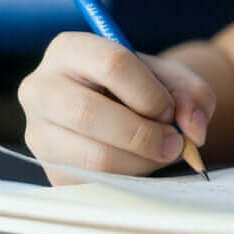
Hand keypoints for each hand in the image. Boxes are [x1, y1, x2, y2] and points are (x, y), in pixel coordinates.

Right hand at [18, 32, 215, 184]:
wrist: (122, 112)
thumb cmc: (144, 90)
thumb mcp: (173, 80)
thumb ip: (193, 96)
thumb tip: (194, 131)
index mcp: (70, 50)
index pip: (112, 64)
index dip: (150, 93)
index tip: (169, 111)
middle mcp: (41, 88)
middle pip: (89, 113)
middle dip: (144, 134)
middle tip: (173, 143)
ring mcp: (40, 133)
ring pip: (93, 156)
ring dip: (141, 162)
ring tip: (158, 153)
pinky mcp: (51, 170)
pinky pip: (95, 183)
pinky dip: (130, 180)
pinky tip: (139, 166)